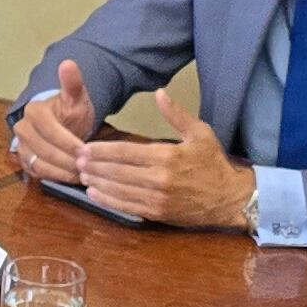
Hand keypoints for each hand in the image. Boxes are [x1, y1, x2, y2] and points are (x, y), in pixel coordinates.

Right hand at [7, 61, 97, 183]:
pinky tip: (72, 177)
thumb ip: (72, 82)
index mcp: (34, 111)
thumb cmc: (70, 110)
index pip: (49, 130)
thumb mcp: (76, 96)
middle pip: (43, 149)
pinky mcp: (25, 161)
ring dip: (62, 170)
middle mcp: (22, 129)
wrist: (63, 122)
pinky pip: (37, 173)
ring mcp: (21, 146)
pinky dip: (55, 177)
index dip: (67, 141)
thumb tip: (68, 63)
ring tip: (82, 173)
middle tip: (87, 165)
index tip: (86, 150)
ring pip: (39, 163)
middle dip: (67, 159)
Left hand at [77, 116, 255, 230]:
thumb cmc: (213, 163)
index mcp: (167, 156)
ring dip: (97, 182)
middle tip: (76, 159)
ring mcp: (157, 199)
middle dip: (95, 165)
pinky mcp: (157, 213)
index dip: (103, 150)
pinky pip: (127, 206)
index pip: (126, 152)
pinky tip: (95, 194)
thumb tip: (159, 93)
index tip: (85, 147)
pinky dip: (108, 200)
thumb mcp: (200, 133)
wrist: (230, 198)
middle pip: (118, 171)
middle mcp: (159, 179)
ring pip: (119, 189)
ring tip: (81, 174)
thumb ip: (176, 114)